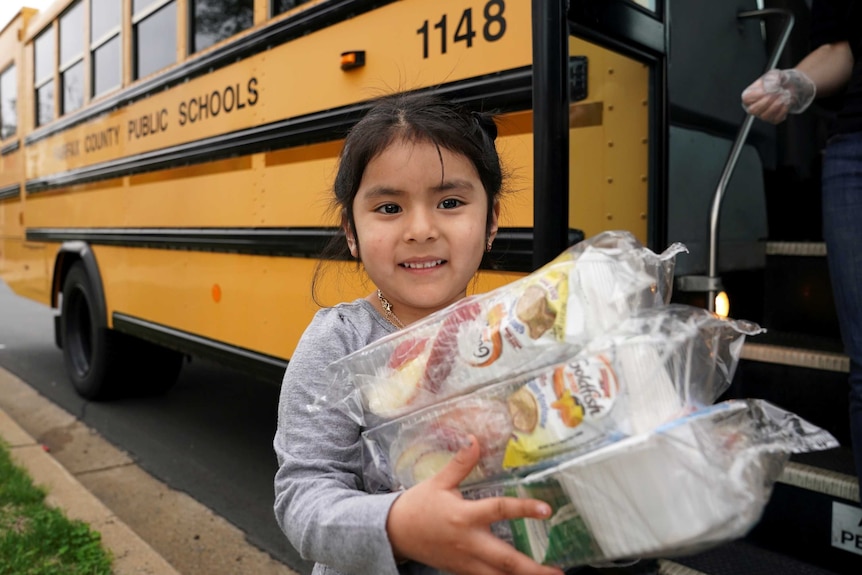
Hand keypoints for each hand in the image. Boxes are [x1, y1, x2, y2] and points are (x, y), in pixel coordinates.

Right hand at [386, 436, 564, 574]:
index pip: (499, 511)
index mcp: (464, 516)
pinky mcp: (461, 571)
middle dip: (532, 569)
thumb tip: (475, 439)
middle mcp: (468, 542)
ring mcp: (465, 562)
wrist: (394, 533)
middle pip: (505, 560)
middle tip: (558, 572)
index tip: (546, 510)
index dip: (524, 509)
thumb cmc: (418, 505)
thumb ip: (460, 463)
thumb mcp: (438, 481)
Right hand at [741, 68, 815, 123]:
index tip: (767, 90)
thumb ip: (771, 79)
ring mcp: (762, 114)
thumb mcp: (774, 74)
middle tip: (776, 93)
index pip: (747, 99)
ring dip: (776, 105)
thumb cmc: (778, 81)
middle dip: (767, 101)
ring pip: (765, 116)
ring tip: (783, 95)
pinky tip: (786, 101)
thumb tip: (770, 87)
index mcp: (750, 94)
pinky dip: (783, 110)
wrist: (789, 86)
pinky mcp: (772, 119)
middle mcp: (754, 106)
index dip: (757, 95)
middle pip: (753, 110)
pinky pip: (776, 119)